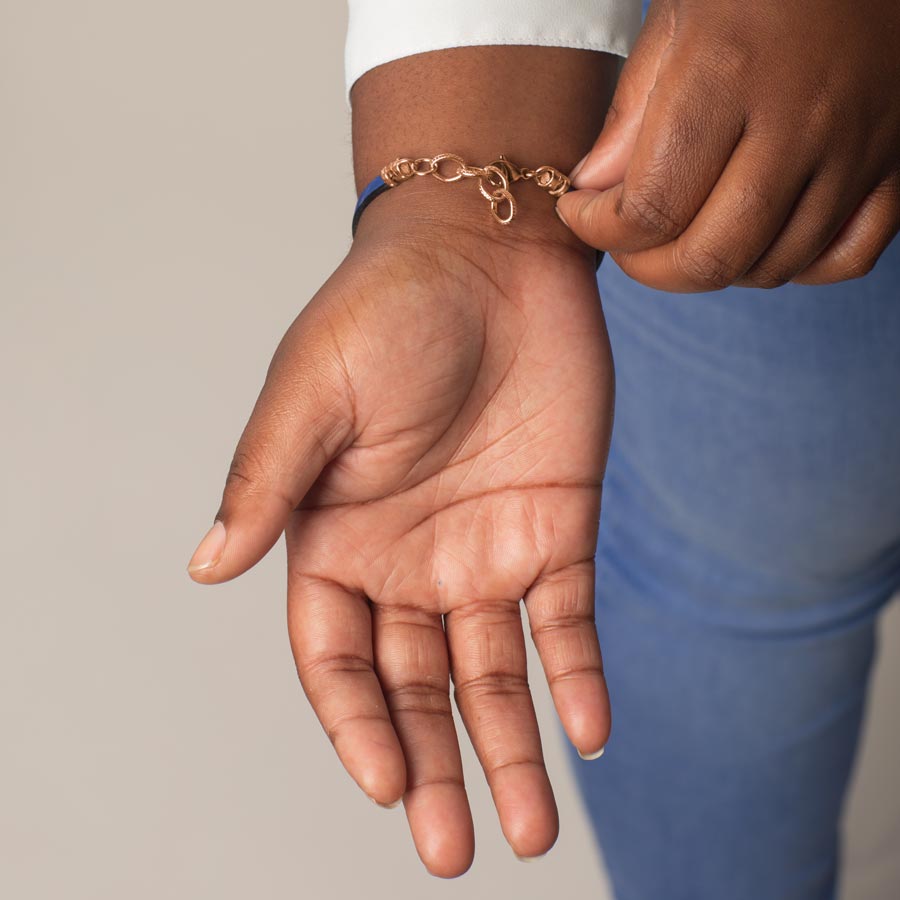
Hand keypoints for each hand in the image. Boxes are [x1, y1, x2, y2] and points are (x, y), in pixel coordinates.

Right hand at [187, 191, 613, 875]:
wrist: (492, 252)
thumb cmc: (388, 310)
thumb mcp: (312, 392)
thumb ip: (266, 481)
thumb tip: (205, 567)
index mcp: (335, 537)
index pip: (335, 658)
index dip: (355, 724)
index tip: (385, 782)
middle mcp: (408, 560)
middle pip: (414, 687)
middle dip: (431, 768)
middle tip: (453, 850)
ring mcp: (484, 550)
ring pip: (493, 673)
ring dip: (508, 751)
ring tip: (529, 832)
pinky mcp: (556, 528)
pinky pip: (567, 621)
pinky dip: (577, 678)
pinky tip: (588, 734)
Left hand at [556, 0, 899, 290]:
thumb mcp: (680, 15)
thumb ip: (632, 112)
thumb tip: (592, 191)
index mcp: (730, 75)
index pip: (650, 208)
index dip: (599, 230)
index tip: (581, 213)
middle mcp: (800, 123)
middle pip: (710, 258)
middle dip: (650, 268)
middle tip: (630, 241)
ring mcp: (857, 150)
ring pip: (771, 268)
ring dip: (715, 268)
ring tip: (690, 230)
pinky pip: (845, 258)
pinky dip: (795, 266)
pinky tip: (764, 235)